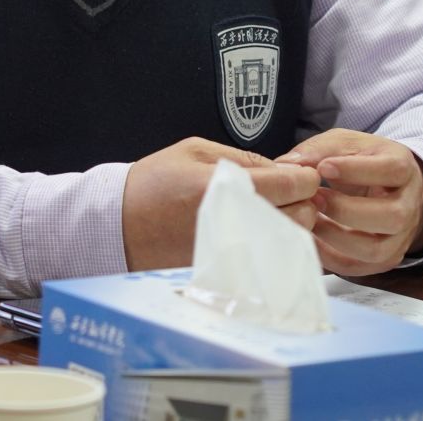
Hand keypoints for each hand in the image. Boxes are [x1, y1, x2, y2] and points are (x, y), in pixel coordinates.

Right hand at [122, 138, 321, 270]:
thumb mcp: (194, 150)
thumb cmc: (152, 183)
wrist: (117, 225)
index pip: (291, 185)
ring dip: (291, 226)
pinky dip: (273, 248)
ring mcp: (232, 253)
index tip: (302, 175)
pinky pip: (267, 262)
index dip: (305, 177)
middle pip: (299, 217)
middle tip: (291, 194)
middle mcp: (233, 223)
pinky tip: (260, 235)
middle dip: (304, 202)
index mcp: (225, 187)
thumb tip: (282, 169)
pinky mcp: (227, 273)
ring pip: (288, 243)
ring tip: (276, 213)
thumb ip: (243, 158)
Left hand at [278, 129, 422, 275]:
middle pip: (391, 216)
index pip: (391, 170)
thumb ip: (319, 150)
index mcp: (403, 168)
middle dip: (346, 210)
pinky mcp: (385, 257)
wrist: (389, 186)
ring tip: (311, 219)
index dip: (357, 170)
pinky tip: (311, 239)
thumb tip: (287, 165)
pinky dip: (331, 257)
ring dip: (336, 238)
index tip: (324, 167)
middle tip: (315, 198)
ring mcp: (400, 236)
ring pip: (376, 249)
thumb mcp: (345, 143)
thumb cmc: (363, 161)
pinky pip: (360, 267)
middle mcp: (408, 205)